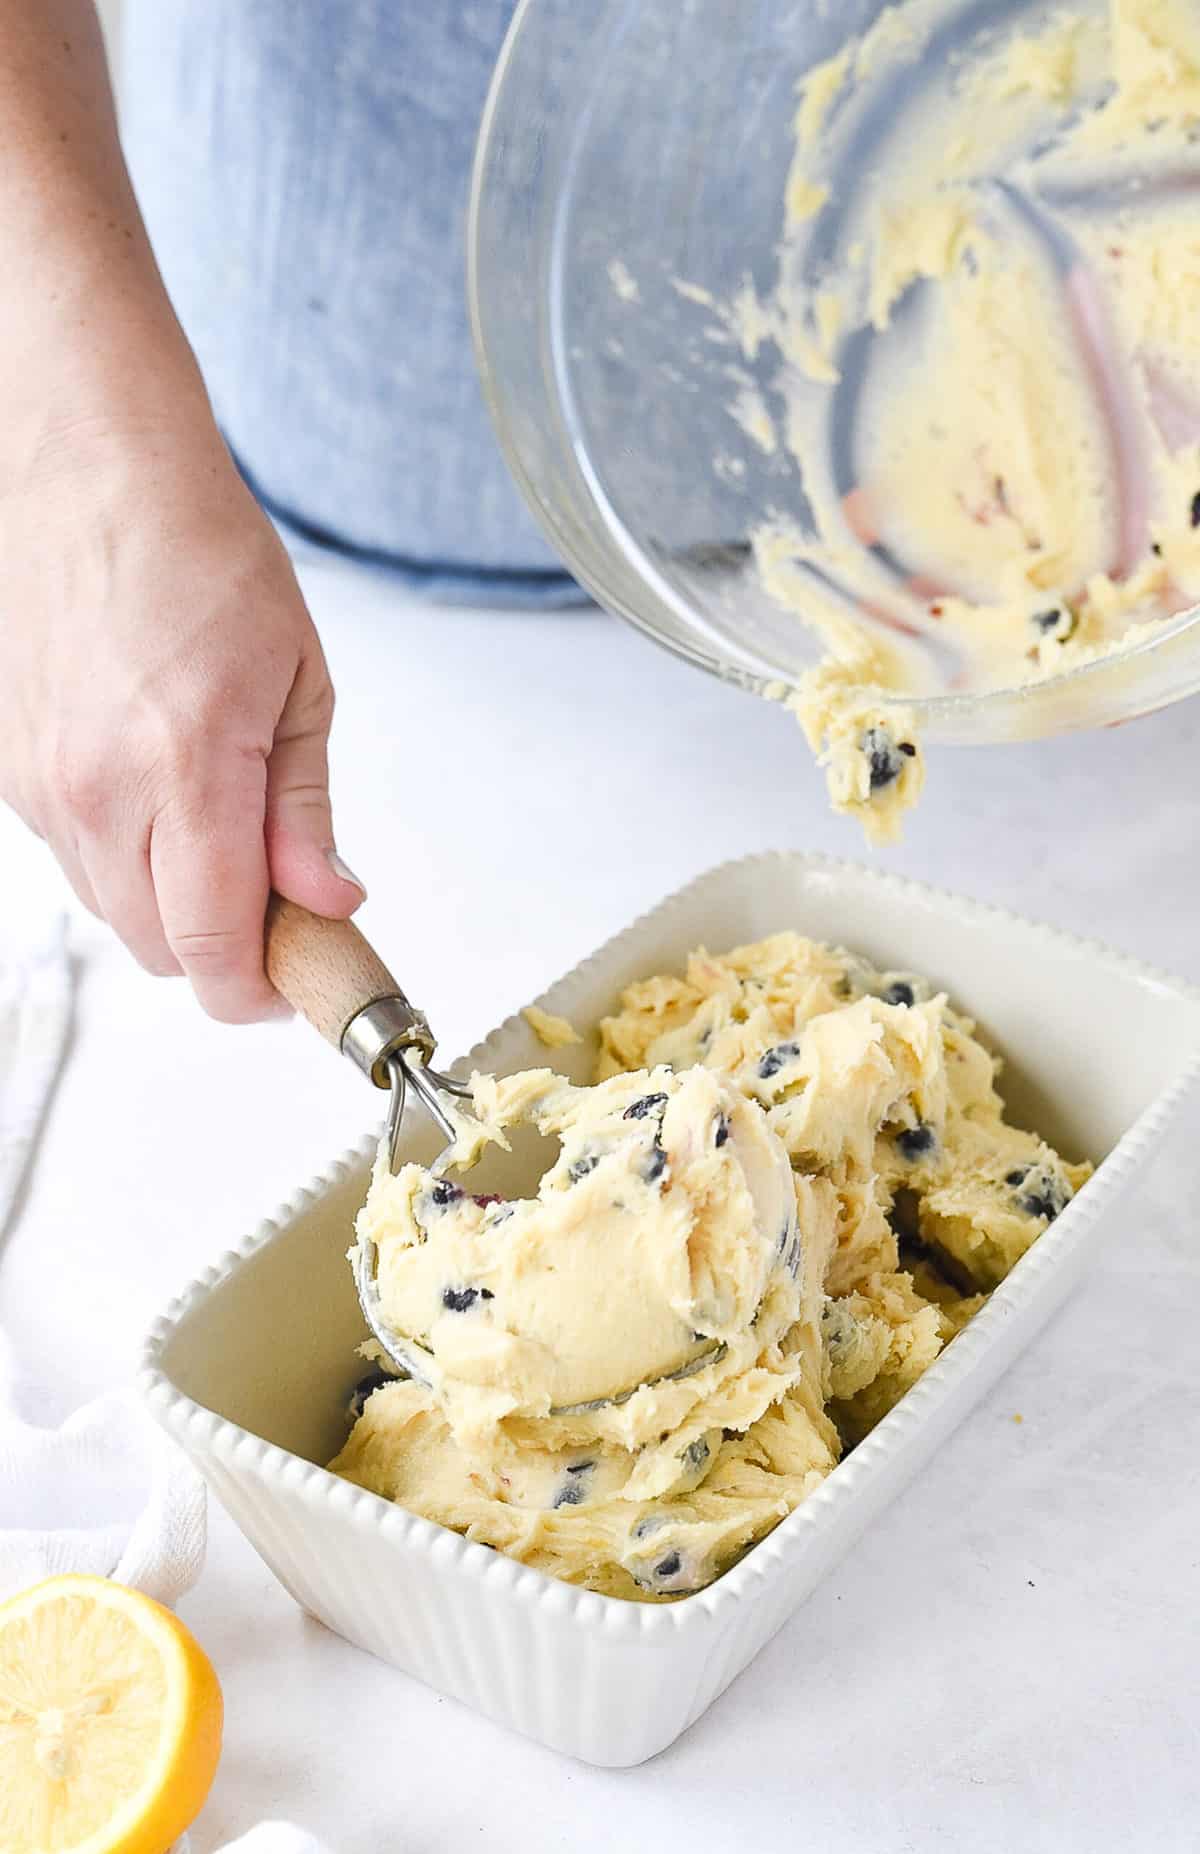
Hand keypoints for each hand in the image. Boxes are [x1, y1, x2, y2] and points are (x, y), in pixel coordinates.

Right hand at [0, 410, 364, 1021]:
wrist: (90, 470)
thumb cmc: (200, 552)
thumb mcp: (298, 680)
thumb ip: (305, 807)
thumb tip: (325, 899)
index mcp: (185, 768)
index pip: (210, 945)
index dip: (255, 992)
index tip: (293, 985)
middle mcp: (96, 790)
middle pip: (158, 947)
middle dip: (222, 949)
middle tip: (275, 897)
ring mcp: (40, 784)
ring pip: (112, 909)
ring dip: (170, 903)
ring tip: (217, 823)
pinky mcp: (7, 769)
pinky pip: (73, 857)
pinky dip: (125, 856)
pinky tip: (157, 787)